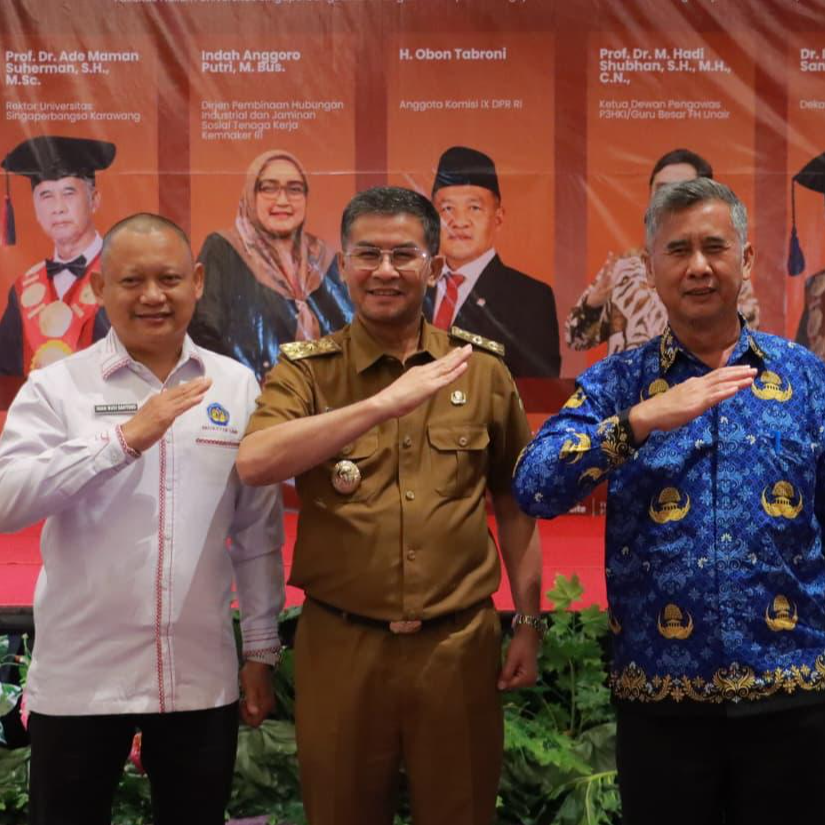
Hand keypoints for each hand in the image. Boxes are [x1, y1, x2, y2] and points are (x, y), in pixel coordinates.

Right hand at [120, 377, 211, 452]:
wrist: (128, 436)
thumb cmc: (139, 429)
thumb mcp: (152, 413)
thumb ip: (162, 407)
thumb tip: (170, 402)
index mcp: (157, 399)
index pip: (176, 390)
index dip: (189, 385)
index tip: (199, 381)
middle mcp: (161, 400)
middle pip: (182, 390)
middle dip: (196, 384)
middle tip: (208, 379)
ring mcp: (163, 407)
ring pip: (183, 396)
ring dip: (197, 389)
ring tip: (207, 384)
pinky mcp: (165, 415)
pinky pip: (181, 406)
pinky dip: (192, 401)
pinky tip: (201, 396)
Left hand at [239, 660, 275, 726]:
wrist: (258, 661)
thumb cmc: (253, 674)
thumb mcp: (250, 687)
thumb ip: (252, 701)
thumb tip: (254, 713)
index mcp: (266, 705)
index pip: (255, 723)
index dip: (246, 718)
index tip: (241, 706)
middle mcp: (269, 705)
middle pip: (256, 719)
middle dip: (247, 715)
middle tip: (241, 702)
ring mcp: (268, 701)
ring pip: (256, 714)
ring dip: (248, 710)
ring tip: (243, 699)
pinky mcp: (266, 696)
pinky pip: (257, 707)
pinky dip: (251, 705)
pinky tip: (246, 696)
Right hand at [374, 345, 471, 418]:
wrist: (386, 401)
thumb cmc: (393, 398)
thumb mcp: (406, 388)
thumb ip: (415, 385)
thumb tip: (420, 388)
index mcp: (418, 371)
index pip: (436, 363)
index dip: (448, 357)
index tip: (457, 351)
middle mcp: (424, 371)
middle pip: (444, 362)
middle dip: (457, 354)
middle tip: (468, 347)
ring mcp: (428, 378)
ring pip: (447, 366)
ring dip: (460, 358)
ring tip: (469, 350)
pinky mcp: (430, 387)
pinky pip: (447, 378)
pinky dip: (457, 372)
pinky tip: (464, 366)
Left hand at [497, 626, 539, 690]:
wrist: (528, 635)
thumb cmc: (520, 645)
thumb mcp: (512, 659)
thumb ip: (506, 674)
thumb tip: (500, 688)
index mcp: (528, 679)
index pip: (510, 685)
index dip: (501, 680)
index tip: (493, 673)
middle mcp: (531, 681)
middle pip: (512, 684)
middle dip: (504, 678)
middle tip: (498, 668)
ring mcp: (529, 678)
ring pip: (512, 681)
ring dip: (506, 675)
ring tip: (502, 666)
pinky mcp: (526, 674)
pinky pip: (515, 677)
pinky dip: (509, 672)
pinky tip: (506, 666)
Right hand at [585, 253, 617, 307]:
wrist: (592, 302)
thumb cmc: (601, 292)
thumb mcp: (606, 284)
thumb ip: (609, 277)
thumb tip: (613, 269)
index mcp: (605, 278)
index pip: (609, 268)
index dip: (610, 260)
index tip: (610, 252)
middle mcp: (603, 281)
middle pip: (606, 273)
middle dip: (607, 267)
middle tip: (607, 261)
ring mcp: (602, 288)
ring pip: (605, 282)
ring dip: (607, 278)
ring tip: (609, 273)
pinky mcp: (602, 294)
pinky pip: (606, 291)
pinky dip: (608, 289)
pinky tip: (612, 287)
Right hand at [628, 365, 756, 442]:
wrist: (651, 412)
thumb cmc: (664, 408)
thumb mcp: (682, 398)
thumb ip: (694, 396)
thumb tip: (703, 397)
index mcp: (694, 383)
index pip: (716, 374)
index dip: (731, 371)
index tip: (744, 369)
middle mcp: (697, 385)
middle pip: (721, 376)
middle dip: (739, 372)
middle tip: (754, 369)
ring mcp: (697, 393)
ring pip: (721, 384)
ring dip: (737, 380)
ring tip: (751, 377)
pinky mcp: (696, 404)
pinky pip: (714, 396)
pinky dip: (726, 391)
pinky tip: (736, 388)